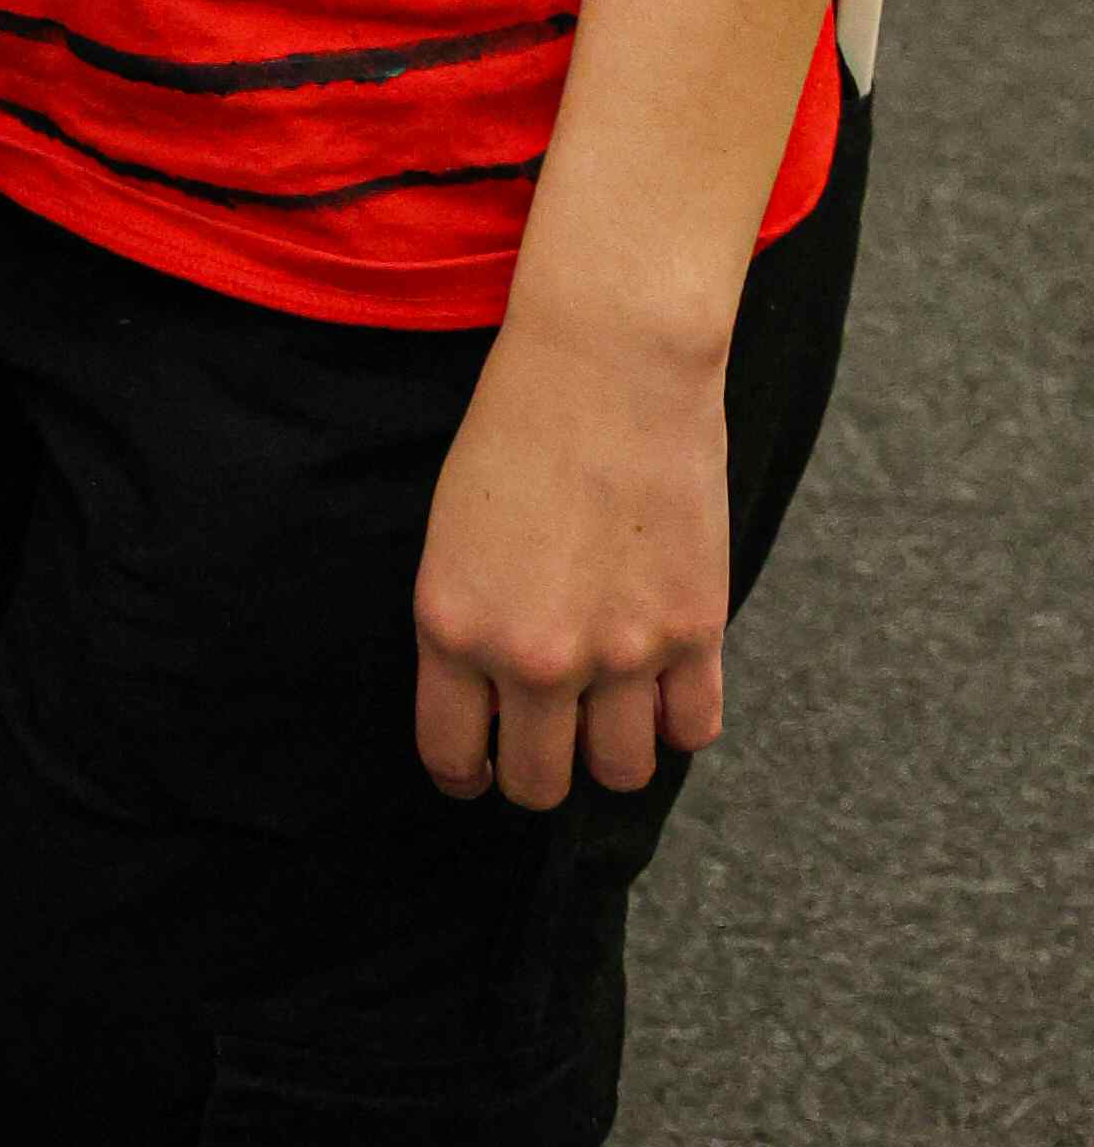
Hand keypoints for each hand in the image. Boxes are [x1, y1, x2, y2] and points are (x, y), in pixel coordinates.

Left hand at [413, 304, 730, 807]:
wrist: (606, 361)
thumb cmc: (517, 428)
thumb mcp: (452, 533)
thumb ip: (469, 624)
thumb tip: (491, 699)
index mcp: (454, 627)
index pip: (453, 756)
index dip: (466, 772)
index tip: (478, 768)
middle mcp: (534, 656)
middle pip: (540, 784)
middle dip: (538, 771)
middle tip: (547, 740)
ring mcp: (620, 651)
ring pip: (622, 771)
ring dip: (613, 750)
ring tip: (609, 708)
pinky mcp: (693, 630)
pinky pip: (693, 729)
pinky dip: (679, 719)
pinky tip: (663, 685)